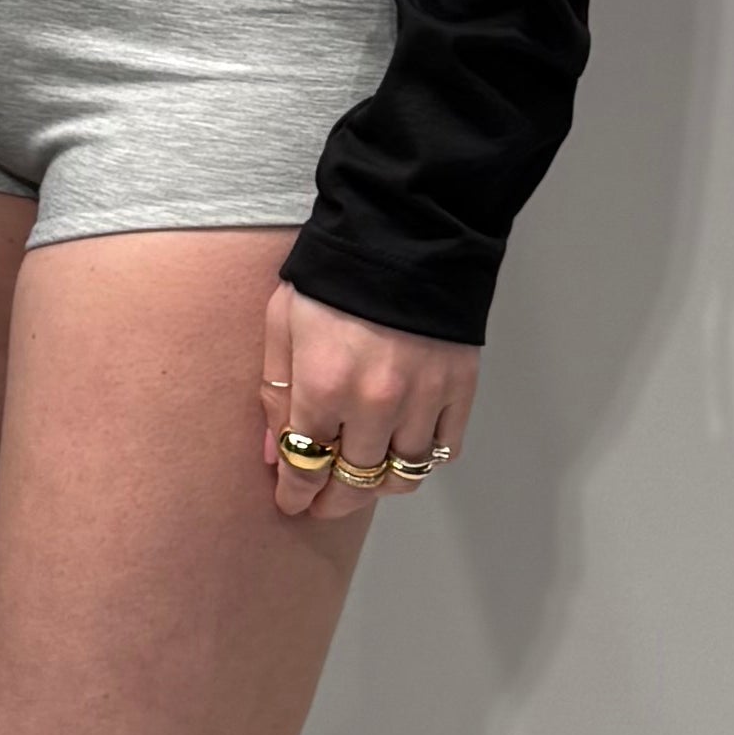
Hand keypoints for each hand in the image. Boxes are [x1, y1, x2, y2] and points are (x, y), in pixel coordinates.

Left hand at [261, 285, 478, 519]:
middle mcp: (375, 403)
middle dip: (332, 502)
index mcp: (324, 385)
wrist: (406, 231)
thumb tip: (274, 452)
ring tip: (364, 477)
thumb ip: (276, 390)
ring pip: (403, 476)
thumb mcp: (284, 323)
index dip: (295, 495)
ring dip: (379, 485)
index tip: (292, 502)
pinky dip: (424, 459)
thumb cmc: (336, 275)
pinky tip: (403, 448)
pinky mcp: (459, 389)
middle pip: (355, 483)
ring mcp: (423, 399)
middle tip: (322, 504)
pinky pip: (444, 451)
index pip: (305, 466)